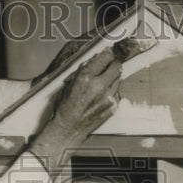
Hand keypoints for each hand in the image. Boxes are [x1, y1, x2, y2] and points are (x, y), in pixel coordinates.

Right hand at [29, 49, 120, 171]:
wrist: (67, 129)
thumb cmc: (64, 108)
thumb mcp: (68, 84)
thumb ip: (82, 72)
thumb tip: (93, 61)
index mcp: (85, 77)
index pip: (105, 57)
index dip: (107, 54)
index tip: (108, 53)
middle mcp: (99, 86)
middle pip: (117, 67)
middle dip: (114, 64)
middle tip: (110, 65)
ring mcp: (108, 98)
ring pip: (118, 80)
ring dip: (112, 78)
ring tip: (103, 82)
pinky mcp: (112, 107)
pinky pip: (116, 93)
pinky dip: (111, 92)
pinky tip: (101, 96)